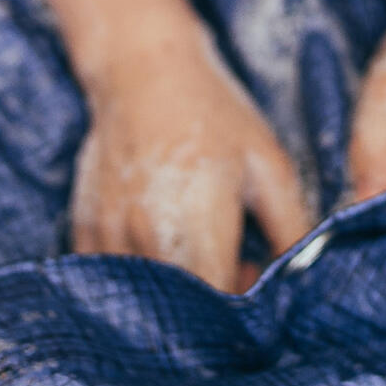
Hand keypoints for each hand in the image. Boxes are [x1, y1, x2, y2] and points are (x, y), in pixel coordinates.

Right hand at [71, 16, 311, 289]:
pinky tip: (162, 244)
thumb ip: (291, 229)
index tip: (256, 289)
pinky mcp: (84, 231)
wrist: (142, 71)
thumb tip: (301, 285)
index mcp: (197, 225)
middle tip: (235, 263)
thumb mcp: (268, 163)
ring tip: (199, 247)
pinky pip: (113, 283)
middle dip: (211, 308)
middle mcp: (147, 239)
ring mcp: (109, 237)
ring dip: (175, 293)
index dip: (241, 314)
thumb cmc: (214, 115)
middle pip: (179, 314)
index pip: (217, 307)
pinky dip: (139, 280)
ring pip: (144, 302)